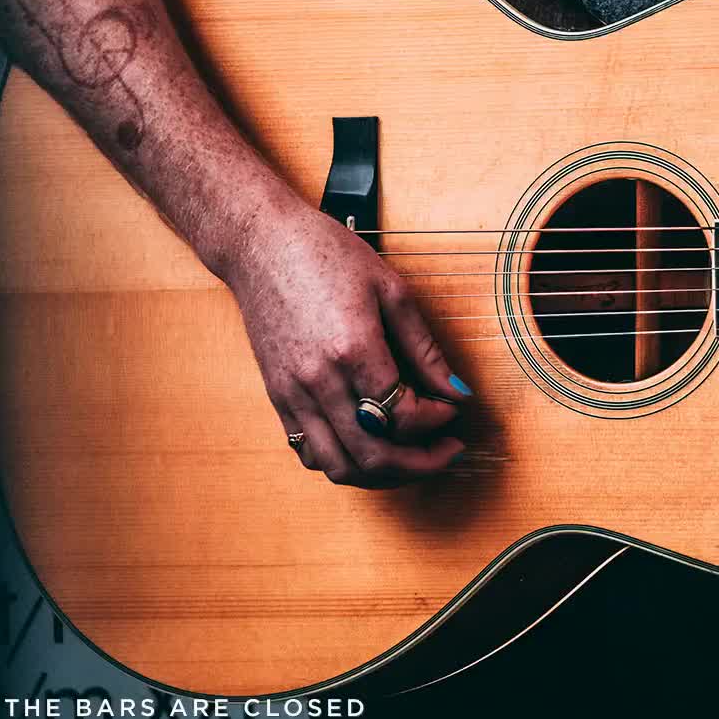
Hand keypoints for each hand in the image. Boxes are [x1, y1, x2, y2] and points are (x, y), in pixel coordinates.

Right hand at [221, 193, 469, 486]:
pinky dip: (343, 462)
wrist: (261, 244)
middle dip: (420, 464)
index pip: (403, 417)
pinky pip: (309, 453)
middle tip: (445, 452)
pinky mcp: (277, 398)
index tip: (452, 410)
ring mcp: (293, 394)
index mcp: (352, 350)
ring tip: (409, 457)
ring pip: (340, 467)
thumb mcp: (390, 290)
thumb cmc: (325, 255)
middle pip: (374, 456)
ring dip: (382, 474)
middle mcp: (319, 381)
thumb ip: (425, 348)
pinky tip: (367, 444)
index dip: (437, 422)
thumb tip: (457, 391)